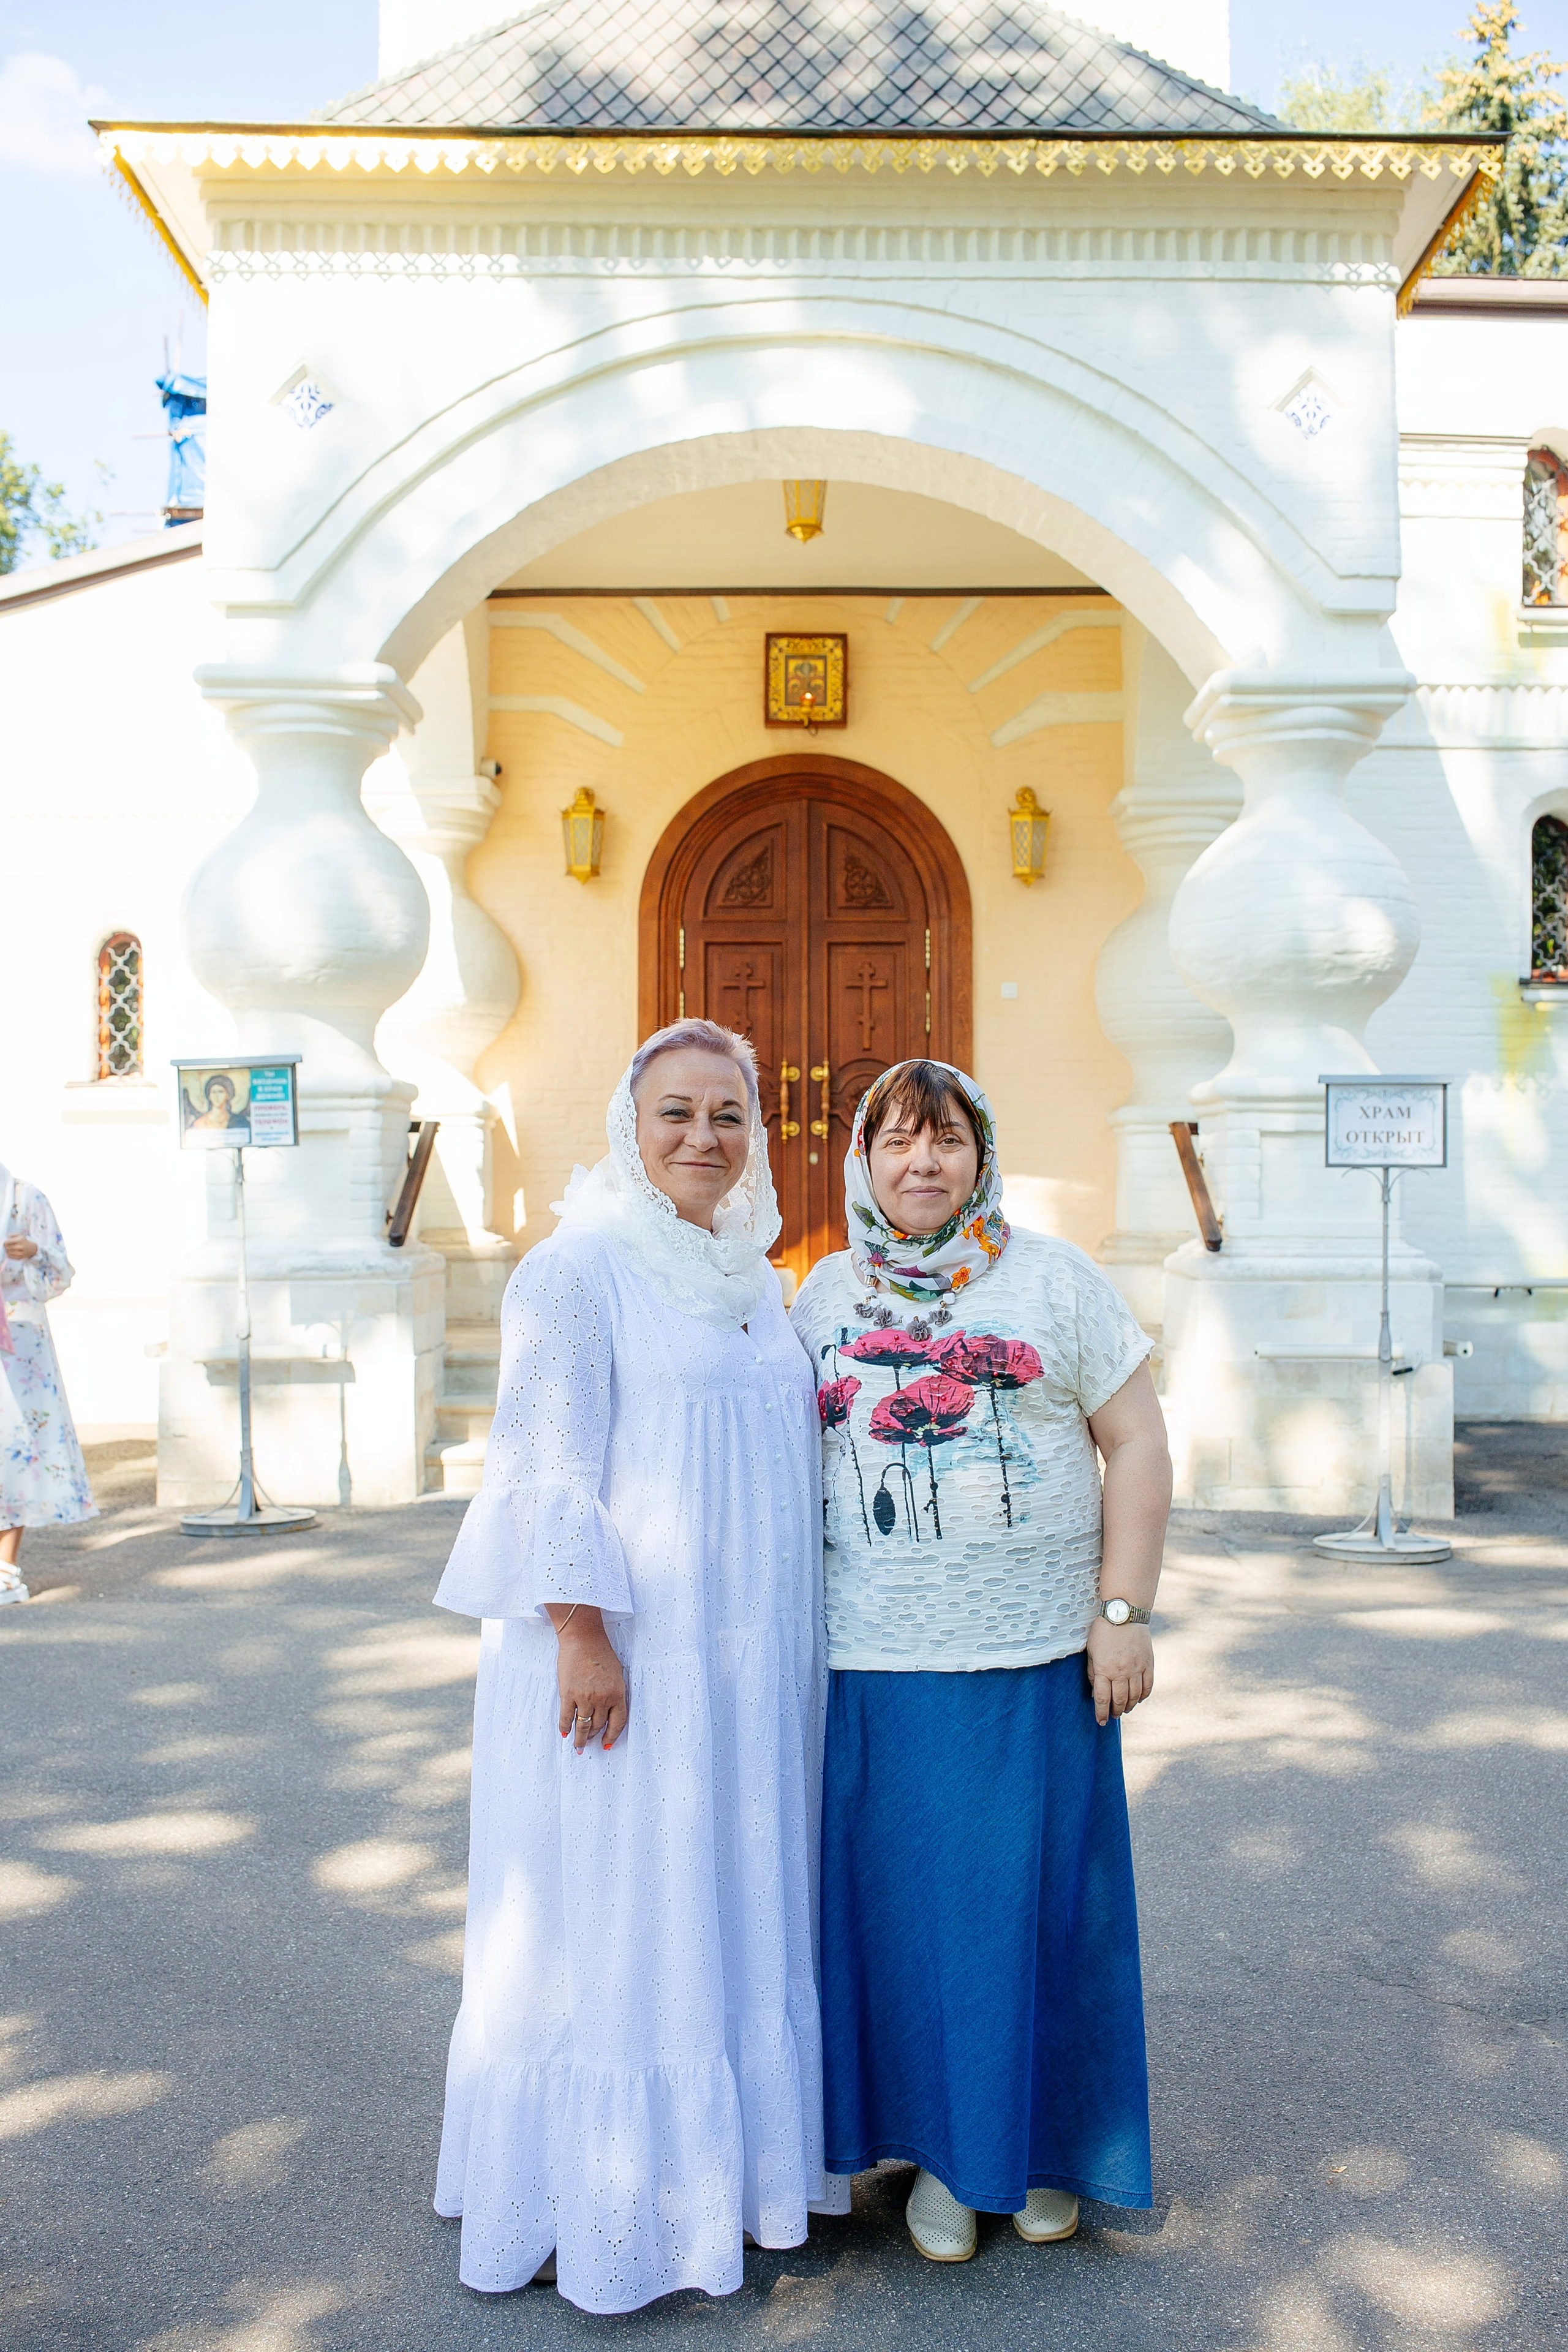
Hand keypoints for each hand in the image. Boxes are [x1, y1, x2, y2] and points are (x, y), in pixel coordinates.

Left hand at [3, 1237, 36, 1260]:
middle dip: (5, 1246)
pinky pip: (9, 1256)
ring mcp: (20, 1253)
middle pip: (7, 1247)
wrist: (32, 1249)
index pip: (7, 1242)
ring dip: (7, 1250)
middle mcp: (20, 1247)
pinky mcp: (19, 1258)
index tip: (5, 1242)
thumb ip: (11, 1235)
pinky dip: (8, 1254)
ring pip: (7, 1252)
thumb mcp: (19, 1235)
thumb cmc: (24, 1241)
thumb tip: (6, 1238)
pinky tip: (11, 1252)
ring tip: (10, 1248)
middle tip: (7, 1245)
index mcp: (20, 1240)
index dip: (4, 1242)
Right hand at [550, 1608, 627, 1751]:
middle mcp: (603, 1698)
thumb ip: (614, 1692)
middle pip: (598, 1725)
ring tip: (578, 1746)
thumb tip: (609, 1710)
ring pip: (582, 1725)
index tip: (607, 1744)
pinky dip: (564, 1727)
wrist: (583, 1639)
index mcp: (618, 1693)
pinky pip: (566, 1717)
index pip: (618, 1722)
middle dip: (594, 1736)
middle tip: (590, 1741)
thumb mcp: (616, 1673)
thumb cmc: (601, 1653)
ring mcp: (585, 1697)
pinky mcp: (568, 1694)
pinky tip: (564, 1732)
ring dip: (580, 1738)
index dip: (612, 1736)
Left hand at [1086, 1618, 1153, 1726]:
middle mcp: (1121, 1672)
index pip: (1102, 1699)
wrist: (1124, 1613)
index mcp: (1104, 1669)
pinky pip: (1148, 1686)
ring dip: (1128, 1706)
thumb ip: (1093, 1673)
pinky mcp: (1148, 1663)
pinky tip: (1138, 1699)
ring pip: (1134, 1696)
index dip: (1101, 1713)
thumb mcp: (1091, 1651)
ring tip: (1124, 1709)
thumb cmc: (1103, 1631)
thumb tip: (1095, 1692)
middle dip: (1115, 1711)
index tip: (1100, 1722)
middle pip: (1119, 1700)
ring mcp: (1137, 1668)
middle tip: (1112, 1716)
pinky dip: (1143, 1696)